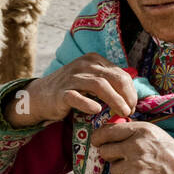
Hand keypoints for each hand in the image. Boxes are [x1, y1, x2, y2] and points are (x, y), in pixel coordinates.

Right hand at [3, 55, 137, 127]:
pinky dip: (88, 103)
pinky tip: (97, 110)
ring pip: (99, 85)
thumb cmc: (71, 90)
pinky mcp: (62, 92)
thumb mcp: (90, 80)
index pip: (120, 74)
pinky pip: (76, 97)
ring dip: (115, 100)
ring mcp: (72, 77)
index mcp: (94, 60)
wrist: (41, 96)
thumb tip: (131, 98)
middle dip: (127, 96)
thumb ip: (108, 83)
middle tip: (131, 111)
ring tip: (123, 113)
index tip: (133, 106)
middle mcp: (84, 65)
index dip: (131, 91)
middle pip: (114, 78)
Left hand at [91, 119, 173, 173]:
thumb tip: (111, 131)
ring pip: (113, 169)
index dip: (99, 137)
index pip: (108, 131)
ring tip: (140, 171)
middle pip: (105, 151)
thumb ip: (135, 132)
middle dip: (111, 156)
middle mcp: (136, 146)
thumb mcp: (157, 134)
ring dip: (122, 172)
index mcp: (142, 130)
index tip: (97, 141)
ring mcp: (134, 165)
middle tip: (122, 159)